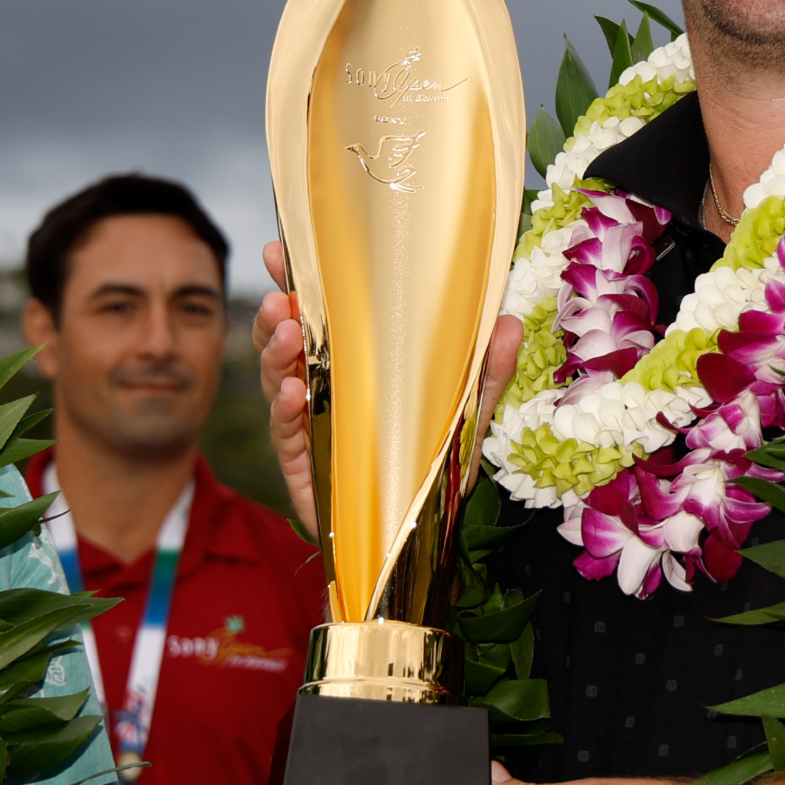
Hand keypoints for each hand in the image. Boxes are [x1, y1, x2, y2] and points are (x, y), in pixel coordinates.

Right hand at [253, 241, 523, 539]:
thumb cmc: (432, 465)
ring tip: (285, 331)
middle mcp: (324, 389)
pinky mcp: (303, 466)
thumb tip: (508, 323)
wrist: (416, 535)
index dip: (299, 281)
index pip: (321, 314)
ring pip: (276, 380)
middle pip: (287, 341)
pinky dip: (284, 411)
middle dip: (276, 313)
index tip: (284, 249)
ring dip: (276, 354)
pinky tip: (292, 393)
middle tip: (280, 293)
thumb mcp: (467, 412)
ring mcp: (309, 427)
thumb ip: (486, 371)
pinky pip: (286, 434)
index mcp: (355, 365)